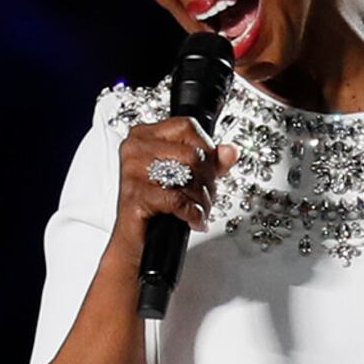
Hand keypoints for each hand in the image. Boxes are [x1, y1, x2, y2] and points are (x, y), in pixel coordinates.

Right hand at [112, 113, 238, 235]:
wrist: (135, 237)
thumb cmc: (157, 204)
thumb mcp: (187, 176)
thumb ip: (211, 161)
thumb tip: (230, 151)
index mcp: (145, 135)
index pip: (188, 126)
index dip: (207, 148)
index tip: (209, 168)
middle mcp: (136, 148)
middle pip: (193, 154)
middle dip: (208, 181)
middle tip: (204, 197)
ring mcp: (133, 170)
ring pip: (188, 176)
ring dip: (201, 200)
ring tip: (198, 209)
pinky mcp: (135, 195)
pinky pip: (178, 200)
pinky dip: (192, 214)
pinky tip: (193, 219)